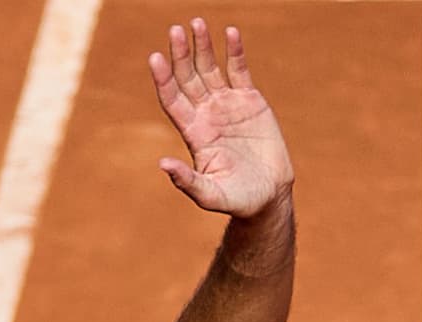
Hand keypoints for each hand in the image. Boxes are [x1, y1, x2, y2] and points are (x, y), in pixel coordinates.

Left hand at [150, 18, 293, 217]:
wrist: (267, 196)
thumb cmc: (236, 199)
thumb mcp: (209, 194)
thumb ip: (186, 181)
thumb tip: (162, 164)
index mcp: (193, 134)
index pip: (172, 101)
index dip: (164, 80)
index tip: (155, 58)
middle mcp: (206, 115)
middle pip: (188, 79)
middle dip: (180, 55)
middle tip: (174, 30)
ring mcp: (227, 106)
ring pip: (210, 69)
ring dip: (202, 47)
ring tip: (196, 22)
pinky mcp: (250, 101)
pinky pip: (240, 71)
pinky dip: (235, 52)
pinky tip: (229, 32)